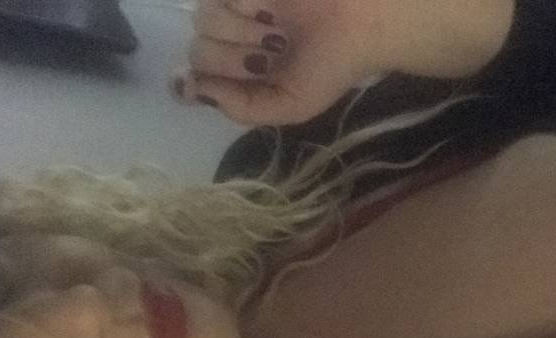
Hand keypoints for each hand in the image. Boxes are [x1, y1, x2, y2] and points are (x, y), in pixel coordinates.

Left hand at [175, 0, 385, 126]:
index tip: (252, 78)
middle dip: (236, 57)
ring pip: (204, 17)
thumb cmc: (332, 66)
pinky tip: (271, 4)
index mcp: (242, 69)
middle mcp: (233, 36)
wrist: (363, 23)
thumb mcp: (292, 107)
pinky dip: (247, 4)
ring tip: (276, 27)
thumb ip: (242, 110)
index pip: (197, 76)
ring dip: (241, 27)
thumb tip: (192, 90)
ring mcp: (236, 4)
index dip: (215, 80)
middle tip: (274, 50)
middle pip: (198, 49)